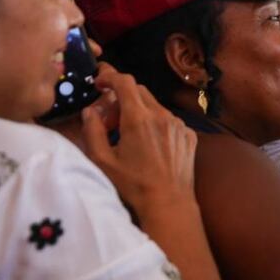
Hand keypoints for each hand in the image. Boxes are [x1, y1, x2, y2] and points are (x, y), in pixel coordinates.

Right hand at [79, 63, 197, 215]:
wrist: (168, 202)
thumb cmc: (133, 184)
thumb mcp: (103, 160)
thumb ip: (92, 130)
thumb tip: (90, 111)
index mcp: (139, 119)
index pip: (125, 82)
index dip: (110, 76)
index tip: (100, 82)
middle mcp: (162, 116)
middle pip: (139, 91)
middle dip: (121, 97)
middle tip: (110, 119)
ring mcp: (179, 125)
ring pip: (155, 106)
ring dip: (139, 111)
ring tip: (129, 135)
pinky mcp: (189, 134)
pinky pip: (169, 120)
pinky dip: (156, 123)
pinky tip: (149, 145)